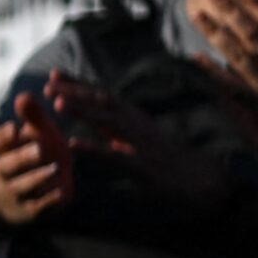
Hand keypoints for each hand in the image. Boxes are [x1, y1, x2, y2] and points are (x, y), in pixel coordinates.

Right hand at [0, 94, 75, 224]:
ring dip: (37, 178)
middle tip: (39, 149)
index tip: (15, 128)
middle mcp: (5, 173)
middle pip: (6, 165)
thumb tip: (23, 96)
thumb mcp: (35, 135)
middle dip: (22, 158)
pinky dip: (48, 200)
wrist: (32, 194)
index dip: (5, 137)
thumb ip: (31, 117)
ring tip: (54, 168)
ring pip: (21, 186)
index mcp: (5, 152)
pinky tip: (62, 191)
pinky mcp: (29, 210)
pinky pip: (36, 206)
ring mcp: (15, 193)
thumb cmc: (35, 156)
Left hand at [45, 72, 223, 205]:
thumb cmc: (179, 167)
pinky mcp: (146, 167)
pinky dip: (95, 149)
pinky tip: (74, 144)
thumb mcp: (149, 143)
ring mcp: (143, 146)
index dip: (81, 84)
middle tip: (49, 81)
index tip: (56, 73)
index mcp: (140, 122)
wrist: (209, 184)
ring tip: (57, 103)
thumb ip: (126, 133)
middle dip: (77, 91)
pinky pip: (117, 156)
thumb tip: (103, 124)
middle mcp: (141, 127)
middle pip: (106, 103)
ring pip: (110, 122)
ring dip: (84, 111)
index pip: (106, 97)